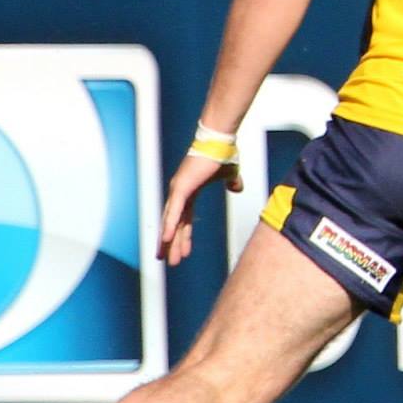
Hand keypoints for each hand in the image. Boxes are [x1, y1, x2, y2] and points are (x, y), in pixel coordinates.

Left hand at [159, 151, 242, 266]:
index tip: (181, 250)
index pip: (183, 219)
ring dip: (169, 242)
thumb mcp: (230, 173)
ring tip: (166, 259)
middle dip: (171, 244)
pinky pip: (174, 212)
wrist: (219, 141)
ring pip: (171, 222)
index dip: (182, 235)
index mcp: (189, 190)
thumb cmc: (222, 153)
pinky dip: (169, 227)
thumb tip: (237, 188)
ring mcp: (178, 190)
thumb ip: (232, 182)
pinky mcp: (181, 187)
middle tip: (168, 261)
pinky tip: (166, 240)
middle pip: (174, 224)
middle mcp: (179, 192)